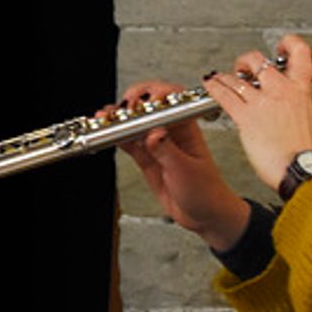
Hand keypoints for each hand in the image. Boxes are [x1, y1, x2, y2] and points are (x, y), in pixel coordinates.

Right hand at [98, 81, 249, 250]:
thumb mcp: (186, 171)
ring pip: (135, 124)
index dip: (154, 94)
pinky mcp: (148, 159)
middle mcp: (172, 131)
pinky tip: (106, 133)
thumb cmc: (206, 191)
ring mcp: (158, 145)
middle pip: (149, 106)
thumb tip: (153, 133)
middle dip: (132, 103)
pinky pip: (130, 143)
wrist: (205, 216)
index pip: (171, 98)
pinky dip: (117, 137)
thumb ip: (167, 151)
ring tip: (105, 118)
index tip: (140, 103)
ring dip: (119, 119)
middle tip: (120, 111)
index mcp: (187, 127)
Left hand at [204, 35, 311, 192]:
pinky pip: (225, 95)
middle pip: (258, 61)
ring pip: (237, 78)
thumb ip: (300, 104)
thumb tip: (296, 101)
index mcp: (300, 89)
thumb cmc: (305, 152)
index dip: (288, 43)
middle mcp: (280, 90)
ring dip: (226, 76)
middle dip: (247, 62)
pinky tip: (211, 85)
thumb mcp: (311, 120)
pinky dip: (215, 87)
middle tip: (245, 68)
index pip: (299, 51)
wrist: (300, 168)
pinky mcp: (246, 117)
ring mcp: (261, 102)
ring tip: (221, 77)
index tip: (281, 46)